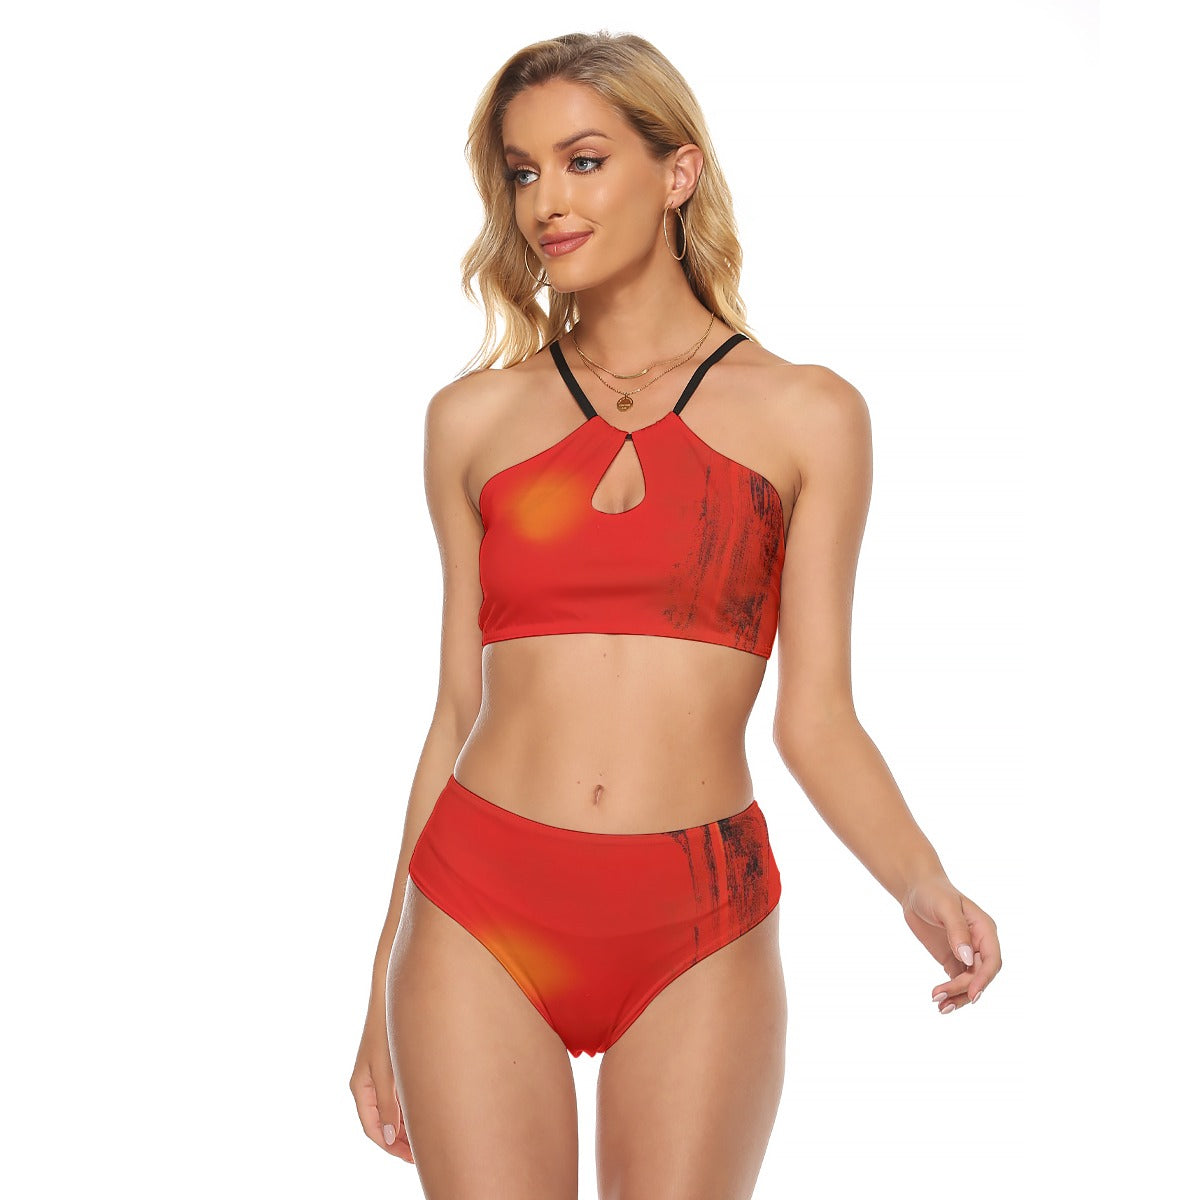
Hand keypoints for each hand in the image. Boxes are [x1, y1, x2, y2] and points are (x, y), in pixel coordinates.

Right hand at [349, 997, 413, 1162]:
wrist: (392, 996)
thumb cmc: (386, 1030)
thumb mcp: (387, 1071)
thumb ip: (389, 1105)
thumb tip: (390, 1137)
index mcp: (360, 1088)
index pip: (373, 1129)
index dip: (392, 1147)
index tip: (412, 1158)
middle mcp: (368, 1085)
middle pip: (383, 1123)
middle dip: (401, 1140)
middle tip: (424, 1153)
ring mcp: (379, 1075)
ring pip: (392, 1110)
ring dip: (407, 1125)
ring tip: (428, 1137)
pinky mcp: (391, 1066)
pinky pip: (398, 1096)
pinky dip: (409, 1108)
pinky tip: (427, 1113)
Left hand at [900, 874, 1001, 1014]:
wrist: (915, 889)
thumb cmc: (933, 892)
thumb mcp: (945, 907)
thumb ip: (957, 931)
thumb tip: (967, 957)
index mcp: (985, 930)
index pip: (992, 960)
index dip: (984, 979)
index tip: (972, 994)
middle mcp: (980, 944)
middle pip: (980, 975)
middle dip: (964, 989)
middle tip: (941, 997)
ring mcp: (967, 953)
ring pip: (970, 982)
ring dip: (958, 996)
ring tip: (940, 1007)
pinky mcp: (953, 959)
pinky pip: (957, 980)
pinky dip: (951, 992)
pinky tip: (939, 1001)